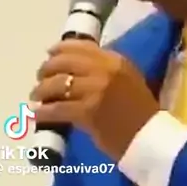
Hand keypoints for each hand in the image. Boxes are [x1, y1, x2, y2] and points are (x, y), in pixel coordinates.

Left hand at [30, 39, 159, 160]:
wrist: (150, 138)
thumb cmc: (141, 113)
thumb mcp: (128, 80)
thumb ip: (105, 70)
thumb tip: (75, 67)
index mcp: (116, 61)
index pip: (80, 47)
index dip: (59, 50)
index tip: (50, 55)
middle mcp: (105, 70)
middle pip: (64, 62)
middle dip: (46, 70)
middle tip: (40, 79)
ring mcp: (96, 90)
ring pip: (57, 84)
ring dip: (41, 90)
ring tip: (36, 97)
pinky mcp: (87, 112)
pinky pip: (57, 108)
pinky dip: (43, 112)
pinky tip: (37, 114)